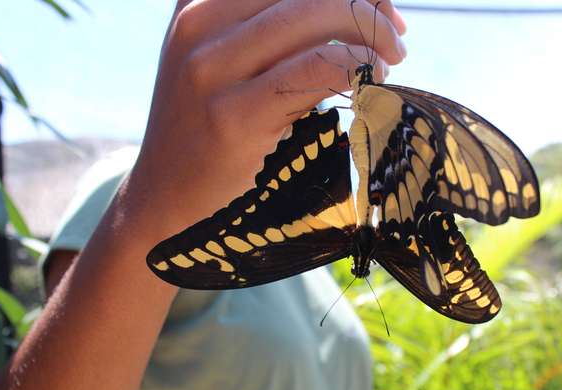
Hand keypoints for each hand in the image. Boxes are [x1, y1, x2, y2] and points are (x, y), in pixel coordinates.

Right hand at [127, 0, 406, 242]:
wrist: (166, 198)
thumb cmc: (208, 127)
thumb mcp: (221, 59)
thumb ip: (269, 25)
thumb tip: (360, 3)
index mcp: (197, 2)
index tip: (379, 2)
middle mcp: (199, 25)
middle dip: (365, 1)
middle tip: (395, 30)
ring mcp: (211, 70)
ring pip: (314, 18)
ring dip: (370, 31)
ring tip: (391, 54)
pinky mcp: (234, 115)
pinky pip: (316, 68)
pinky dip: (356, 65)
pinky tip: (371, 79)